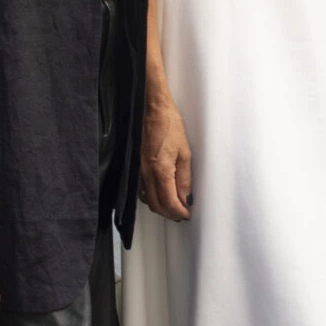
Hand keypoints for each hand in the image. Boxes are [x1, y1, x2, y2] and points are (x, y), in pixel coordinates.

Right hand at [140, 80, 193, 219]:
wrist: (153, 110)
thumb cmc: (170, 126)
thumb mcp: (185, 152)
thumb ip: (184, 178)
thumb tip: (185, 198)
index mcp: (161, 170)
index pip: (169, 202)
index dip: (179, 212)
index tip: (188, 215)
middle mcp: (147, 174)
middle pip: (157, 205)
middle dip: (170, 214)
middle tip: (183, 215)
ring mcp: (140, 171)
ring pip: (148, 200)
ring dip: (161, 207)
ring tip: (174, 207)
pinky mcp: (137, 166)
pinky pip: (142, 190)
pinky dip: (152, 198)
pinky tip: (161, 196)